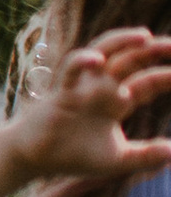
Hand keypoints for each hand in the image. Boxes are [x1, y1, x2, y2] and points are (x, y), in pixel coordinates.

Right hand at [12, 29, 170, 182]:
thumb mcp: (118, 159)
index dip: (168, 75)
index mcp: (118, 100)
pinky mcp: (63, 91)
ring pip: (104, 52)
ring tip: (144, 37)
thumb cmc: (76, 155)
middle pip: (132, 59)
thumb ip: (146, 156)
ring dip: (122, 42)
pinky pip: (71, 70)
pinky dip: (82, 61)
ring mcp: (84, 85)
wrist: (38, 158)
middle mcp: (103, 87)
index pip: (148, 81)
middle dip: (153, 50)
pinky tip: (96, 60)